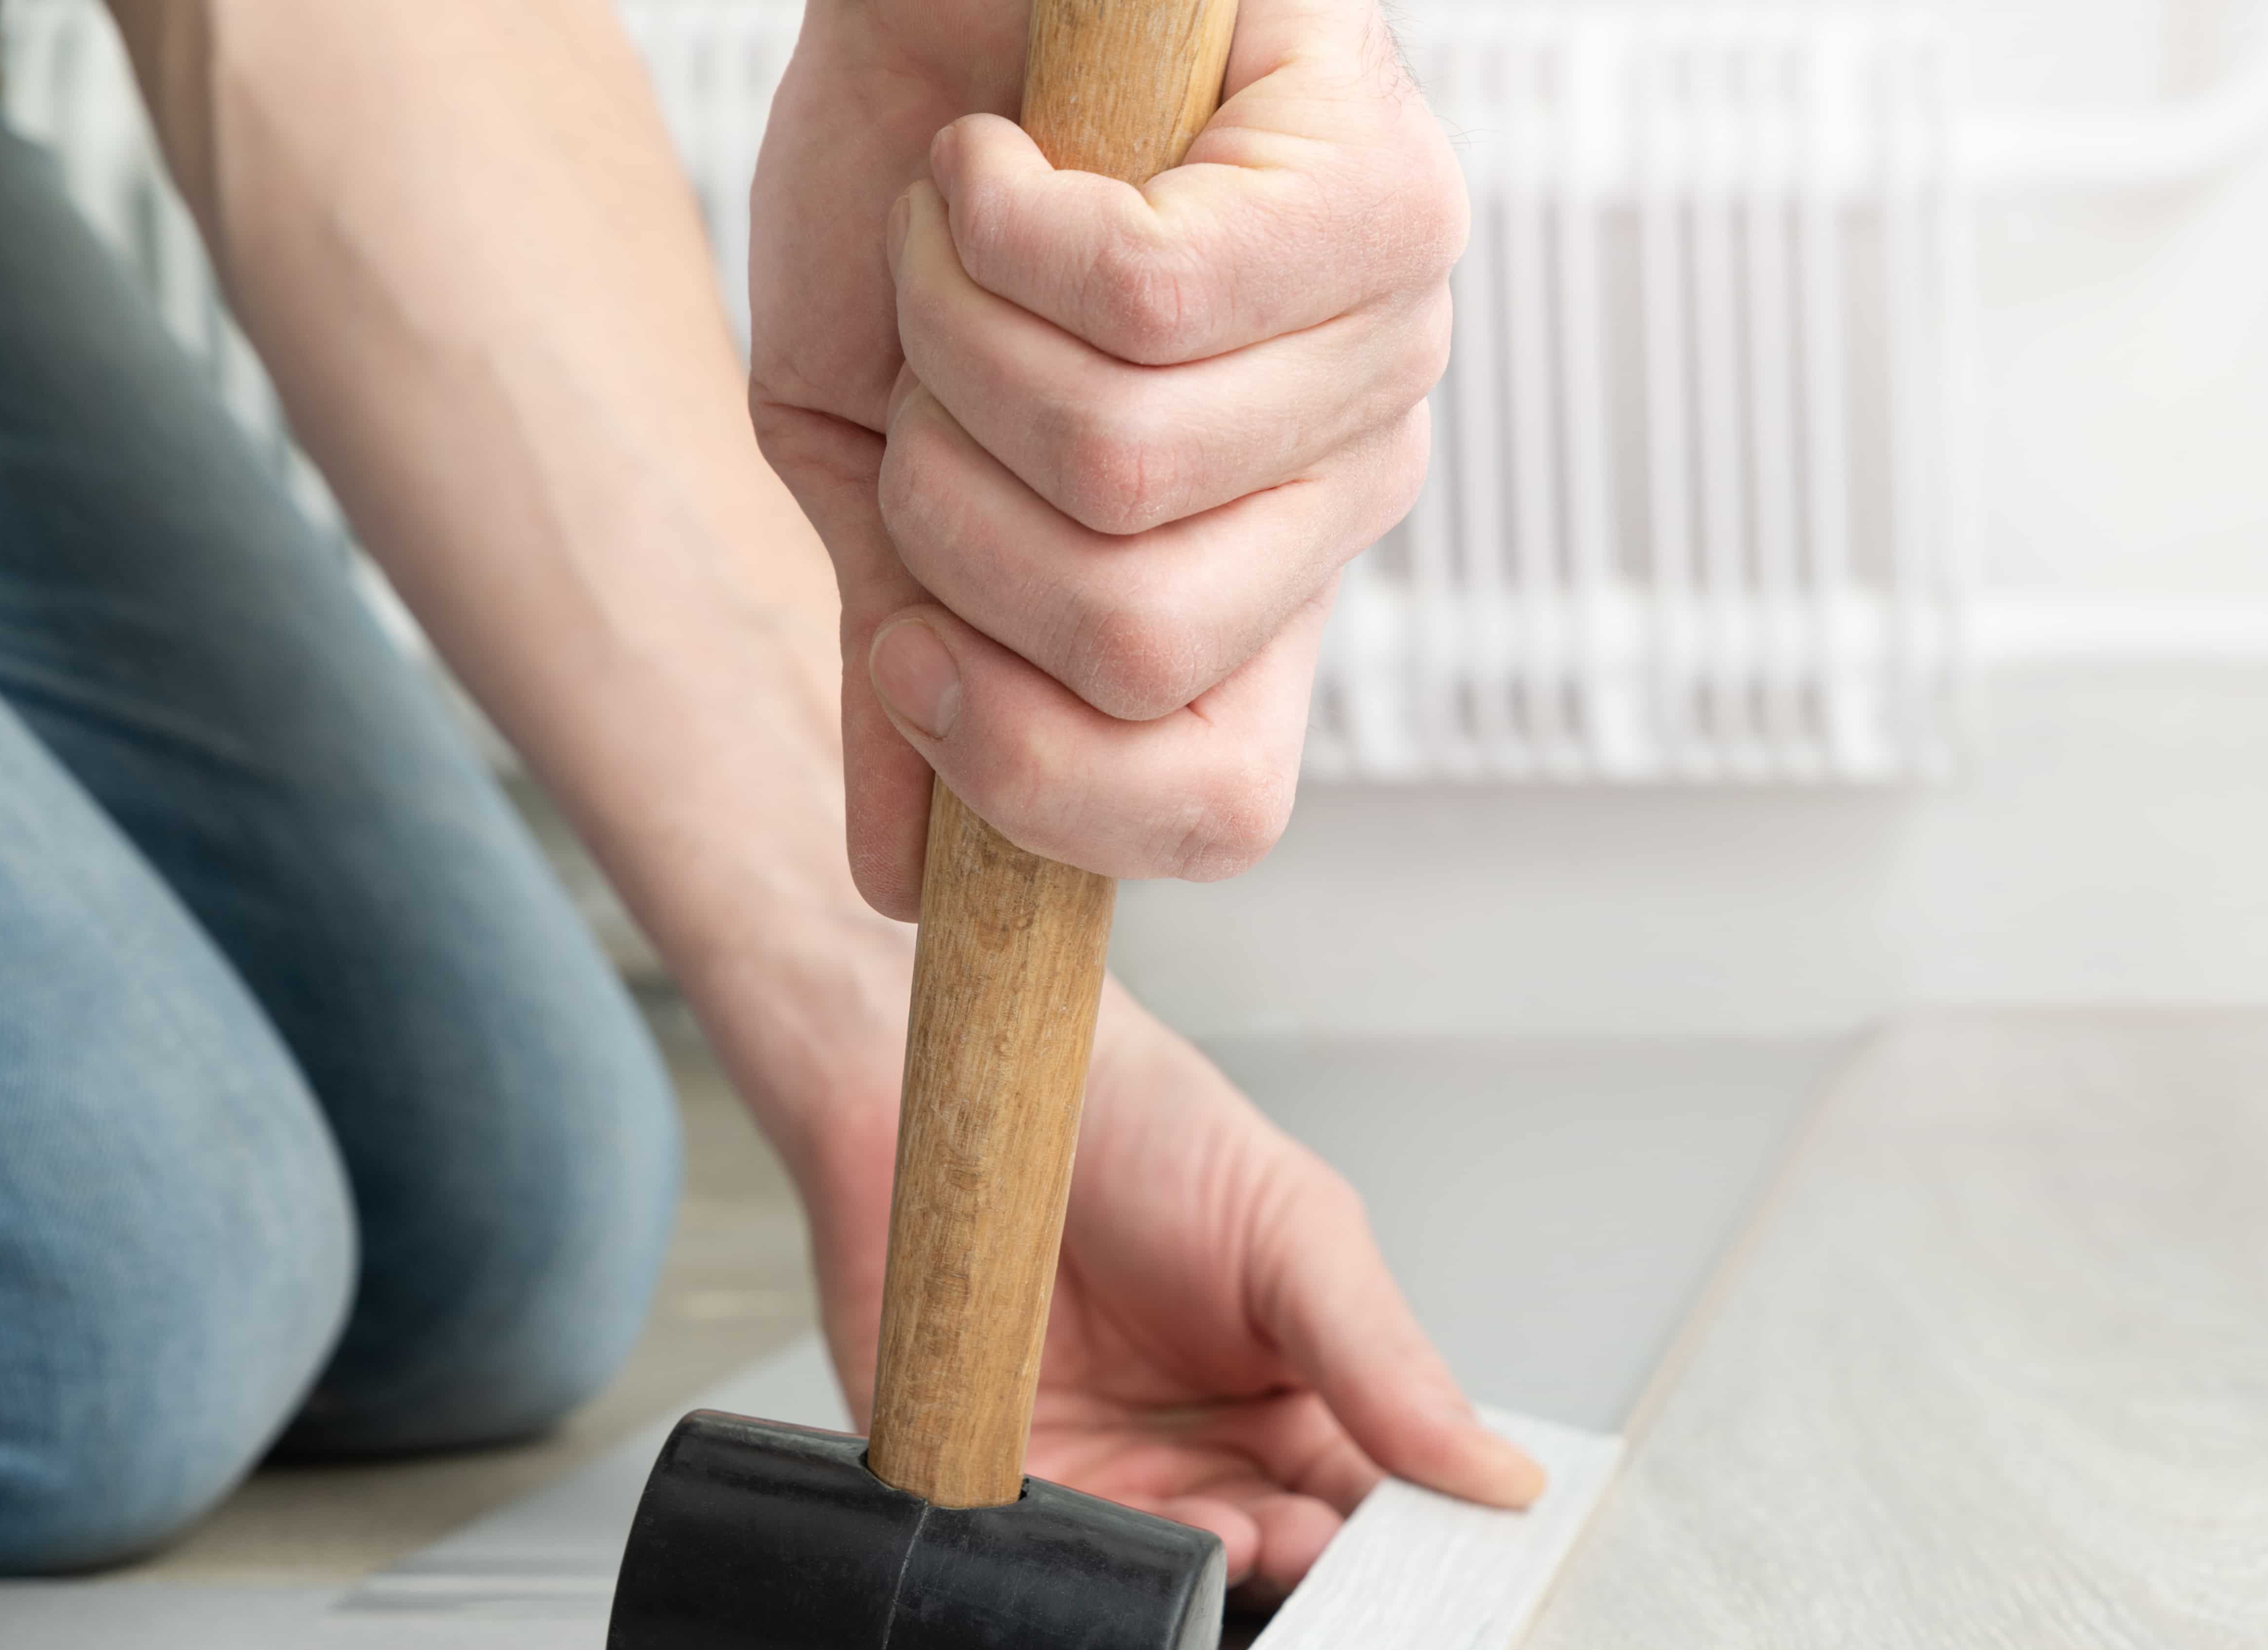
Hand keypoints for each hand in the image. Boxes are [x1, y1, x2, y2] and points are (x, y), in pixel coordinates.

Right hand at [746, 0, 1460, 915]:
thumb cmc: (927, 192)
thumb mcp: (873, 452)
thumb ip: (903, 656)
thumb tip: (896, 876)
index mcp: (1249, 583)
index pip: (1220, 805)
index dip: (1032, 776)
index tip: (911, 647)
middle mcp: (1350, 486)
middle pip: (1133, 640)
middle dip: (951, 509)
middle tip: (939, 368)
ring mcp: (1394, 348)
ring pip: (1123, 466)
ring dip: (960, 338)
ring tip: (972, 232)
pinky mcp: (1387, 196)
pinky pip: (1152, 300)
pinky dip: (996, 214)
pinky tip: (1005, 155)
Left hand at [799, 996, 1546, 1587]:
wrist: (980, 1074)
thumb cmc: (1140, 1123)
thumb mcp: (1300, 1234)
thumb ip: (1391, 1366)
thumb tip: (1503, 1475)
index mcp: (1289, 1396)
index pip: (1365, 1504)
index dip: (1393, 1548)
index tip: (1413, 1565)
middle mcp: (1194, 1446)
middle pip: (1271, 1559)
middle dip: (1299, 1572)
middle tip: (1313, 1551)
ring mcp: (1094, 1469)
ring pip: (1164, 1579)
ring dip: (1202, 1579)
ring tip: (1228, 1538)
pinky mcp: (987, 1479)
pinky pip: (1042, 1560)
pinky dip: (1085, 1573)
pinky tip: (1123, 1543)